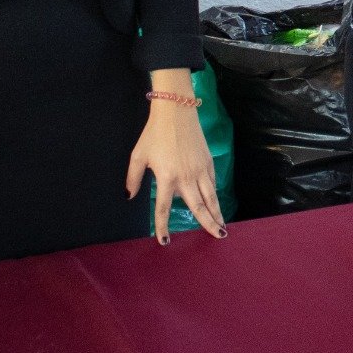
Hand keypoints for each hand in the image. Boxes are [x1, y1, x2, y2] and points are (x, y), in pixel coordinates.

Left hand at [126, 97, 225, 242]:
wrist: (176, 112)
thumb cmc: (154, 133)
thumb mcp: (138, 155)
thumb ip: (133, 178)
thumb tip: (129, 196)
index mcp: (166, 178)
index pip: (163, 209)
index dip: (163, 227)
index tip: (165, 241)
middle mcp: (186, 177)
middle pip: (199, 207)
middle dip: (208, 223)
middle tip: (217, 236)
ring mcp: (199, 169)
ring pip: (211, 197)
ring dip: (217, 213)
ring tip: (222, 226)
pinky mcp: (208, 161)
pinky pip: (212, 183)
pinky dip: (214, 195)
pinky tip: (215, 202)